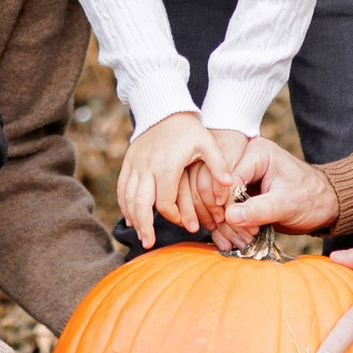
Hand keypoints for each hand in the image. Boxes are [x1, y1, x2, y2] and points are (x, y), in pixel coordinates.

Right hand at [114, 108, 239, 250]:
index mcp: (167, 165)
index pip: (165, 201)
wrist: (165, 109)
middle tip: (149, 243)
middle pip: (140, 203)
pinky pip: (122, 188)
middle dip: (144, 225)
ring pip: (128, 197)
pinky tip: (131, 217)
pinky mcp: (128, 162)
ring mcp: (135, 164)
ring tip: (141, 235)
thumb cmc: (189, 130)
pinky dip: (124, 204)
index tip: (187, 225)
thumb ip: (218, 164)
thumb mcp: (208, 143)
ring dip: (132, 218)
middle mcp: (147, 166)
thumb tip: (230, 185)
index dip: (174, 216)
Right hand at [222, 135, 337, 240]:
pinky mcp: (240, 196)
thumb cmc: (311, 198)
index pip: (228, 177)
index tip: (233, 223)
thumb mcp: (287, 204)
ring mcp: (241, 179)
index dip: (225, 202)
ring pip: (215, 202)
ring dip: (222, 226)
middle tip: (238, 238)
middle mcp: (244, 162)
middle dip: (223, 217)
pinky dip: (225, 229)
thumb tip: (229, 217)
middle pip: (216, 189)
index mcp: (256, 153)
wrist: (324, 205)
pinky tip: (230, 244)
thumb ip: (259, 209)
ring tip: (237, 244)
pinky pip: (223, 212)